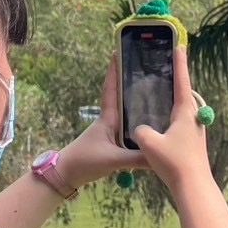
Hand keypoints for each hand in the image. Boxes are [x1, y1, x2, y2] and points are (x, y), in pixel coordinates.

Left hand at [58, 57, 145, 187]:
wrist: (66, 176)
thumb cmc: (85, 161)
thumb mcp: (113, 159)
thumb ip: (137, 158)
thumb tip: (161, 156)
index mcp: (108, 118)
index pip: (111, 89)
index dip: (114, 71)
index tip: (118, 52)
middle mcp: (110, 122)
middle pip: (123, 99)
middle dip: (132, 84)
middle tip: (147, 70)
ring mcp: (111, 134)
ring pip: (128, 116)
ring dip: (138, 106)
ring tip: (157, 96)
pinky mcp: (113, 145)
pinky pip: (130, 132)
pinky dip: (140, 128)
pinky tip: (152, 131)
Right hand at [131, 45, 213, 193]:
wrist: (193, 186)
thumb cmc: (174, 162)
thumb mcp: (149, 144)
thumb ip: (141, 131)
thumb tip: (141, 130)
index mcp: (185, 113)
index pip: (182, 82)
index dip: (180, 64)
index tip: (180, 46)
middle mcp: (193, 119)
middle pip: (185, 94)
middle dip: (178, 81)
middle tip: (168, 69)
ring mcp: (195, 131)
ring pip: (184, 110)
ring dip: (174, 100)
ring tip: (162, 94)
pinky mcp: (192, 143)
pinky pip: (181, 123)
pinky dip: (172, 116)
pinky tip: (162, 123)